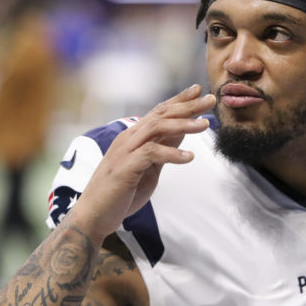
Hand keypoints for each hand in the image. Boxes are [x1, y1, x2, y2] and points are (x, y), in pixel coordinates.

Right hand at [67, 84, 215, 242]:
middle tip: (210, 99)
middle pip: (161, 114)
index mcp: (133, 137)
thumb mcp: (148, 167)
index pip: (158, 112)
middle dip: (187, 106)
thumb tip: (182, 133)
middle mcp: (128, 139)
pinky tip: (189, 158)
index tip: (199, 90)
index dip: (179, 100)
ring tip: (205, 125)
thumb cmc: (121, 192)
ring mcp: (125, 151)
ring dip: (183, 124)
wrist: (95, 215)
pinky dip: (171, 154)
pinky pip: (151, 153)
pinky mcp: (124, 168)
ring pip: (157, 128)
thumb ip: (162, 148)